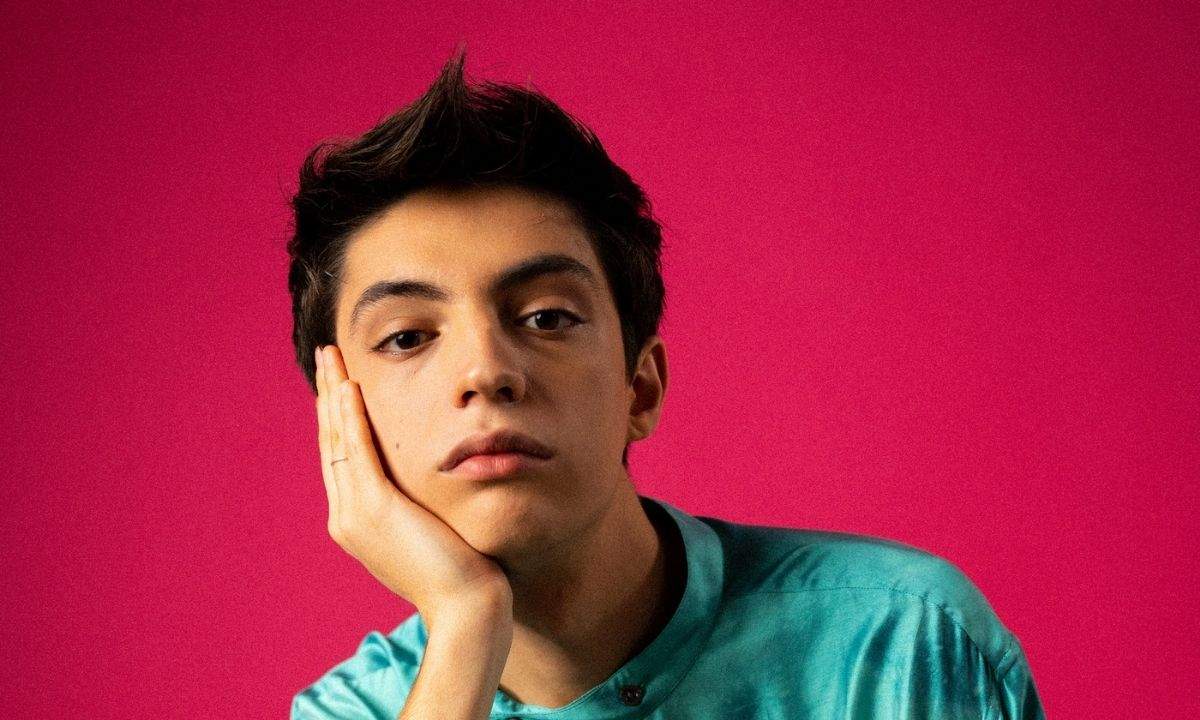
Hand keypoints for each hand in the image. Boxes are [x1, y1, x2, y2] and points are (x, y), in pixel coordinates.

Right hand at [314, 345, 512, 622]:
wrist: (466, 607)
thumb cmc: (463, 573)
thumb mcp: (431, 533)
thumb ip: (418, 507)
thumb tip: (428, 487)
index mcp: (357, 523)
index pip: (342, 456)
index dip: (338, 417)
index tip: (340, 381)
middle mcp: (347, 516)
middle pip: (331, 442)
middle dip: (328, 396)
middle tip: (327, 356)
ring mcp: (356, 513)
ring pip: (338, 439)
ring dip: (334, 394)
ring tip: (331, 357)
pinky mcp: (376, 506)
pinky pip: (357, 448)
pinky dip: (351, 415)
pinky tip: (349, 386)